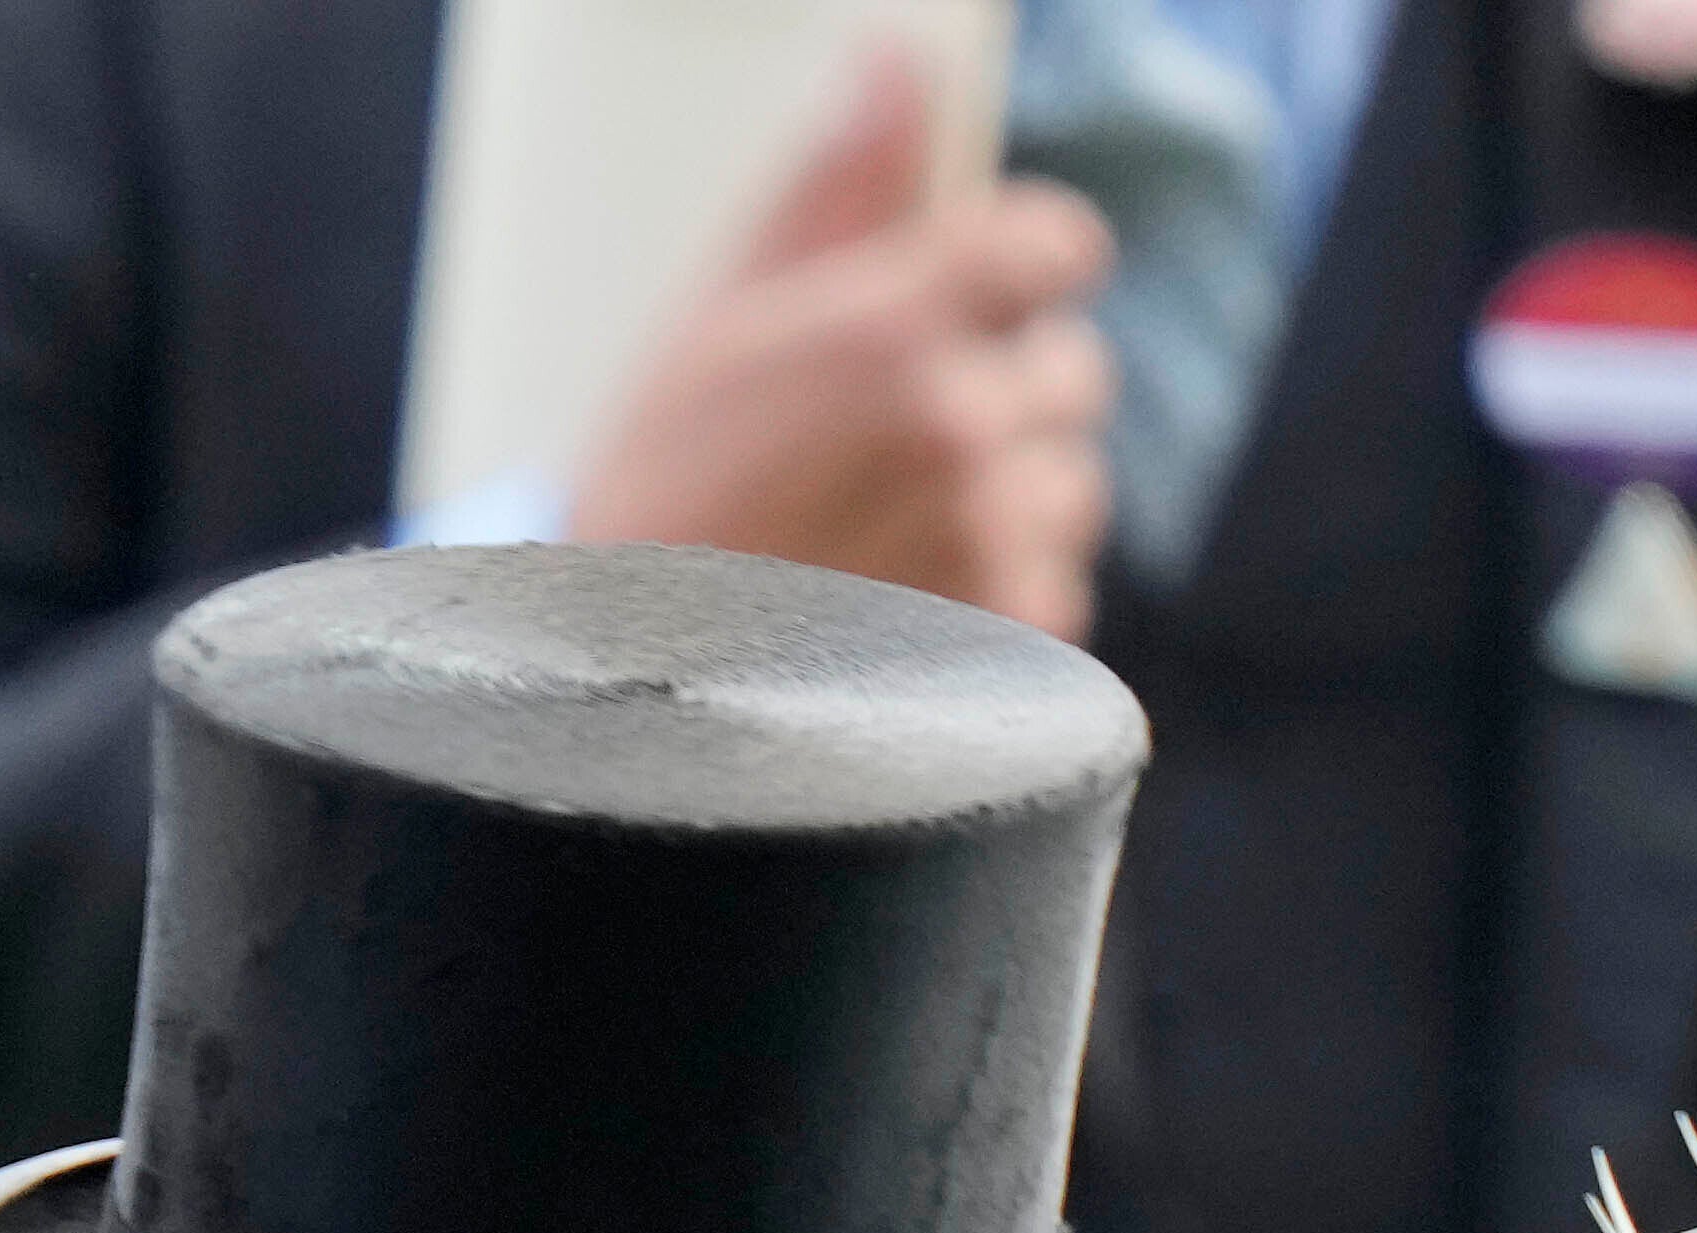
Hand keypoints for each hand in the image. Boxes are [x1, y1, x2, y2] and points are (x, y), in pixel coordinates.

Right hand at [562, 46, 1120, 634]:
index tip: (982, 299)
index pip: (1056, 244)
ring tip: (894, 534)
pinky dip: (1001, 600)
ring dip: (1009, 502)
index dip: (1021, 271)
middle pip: (1072, 373)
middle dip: (1003, 395)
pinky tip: (905, 609)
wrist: (623, 703)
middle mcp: (961, 428)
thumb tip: (895, 60)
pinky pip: (1056, 591)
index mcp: (897, 327)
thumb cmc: (652, 507)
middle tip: (894, 443)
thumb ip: (833, 191)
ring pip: (1070, 490)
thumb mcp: (718, 326)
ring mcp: (992, 544)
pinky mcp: (1007, 644)